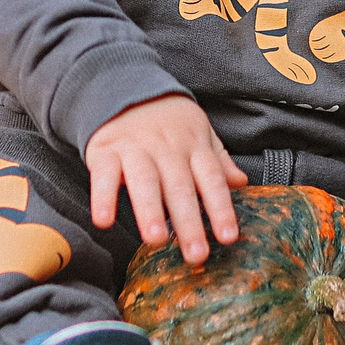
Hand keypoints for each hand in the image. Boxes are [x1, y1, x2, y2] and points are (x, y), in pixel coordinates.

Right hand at [87, 94, 248, 265]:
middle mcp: (167, 149)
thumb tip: (242, 183)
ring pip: (144, 182)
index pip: (211, 179)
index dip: (221, 208)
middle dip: (189, 222)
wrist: (126, 91)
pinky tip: (104, 221)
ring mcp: (135, 149)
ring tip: (155, 240)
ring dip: (150, 211)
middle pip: (180, 187)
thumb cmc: (168, 122)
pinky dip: (103, 197)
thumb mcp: (199, 133)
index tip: (228, 237)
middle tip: (196, 254)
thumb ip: (218, 161)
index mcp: (193, 146)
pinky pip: (104, 176)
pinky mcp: (106, 151)